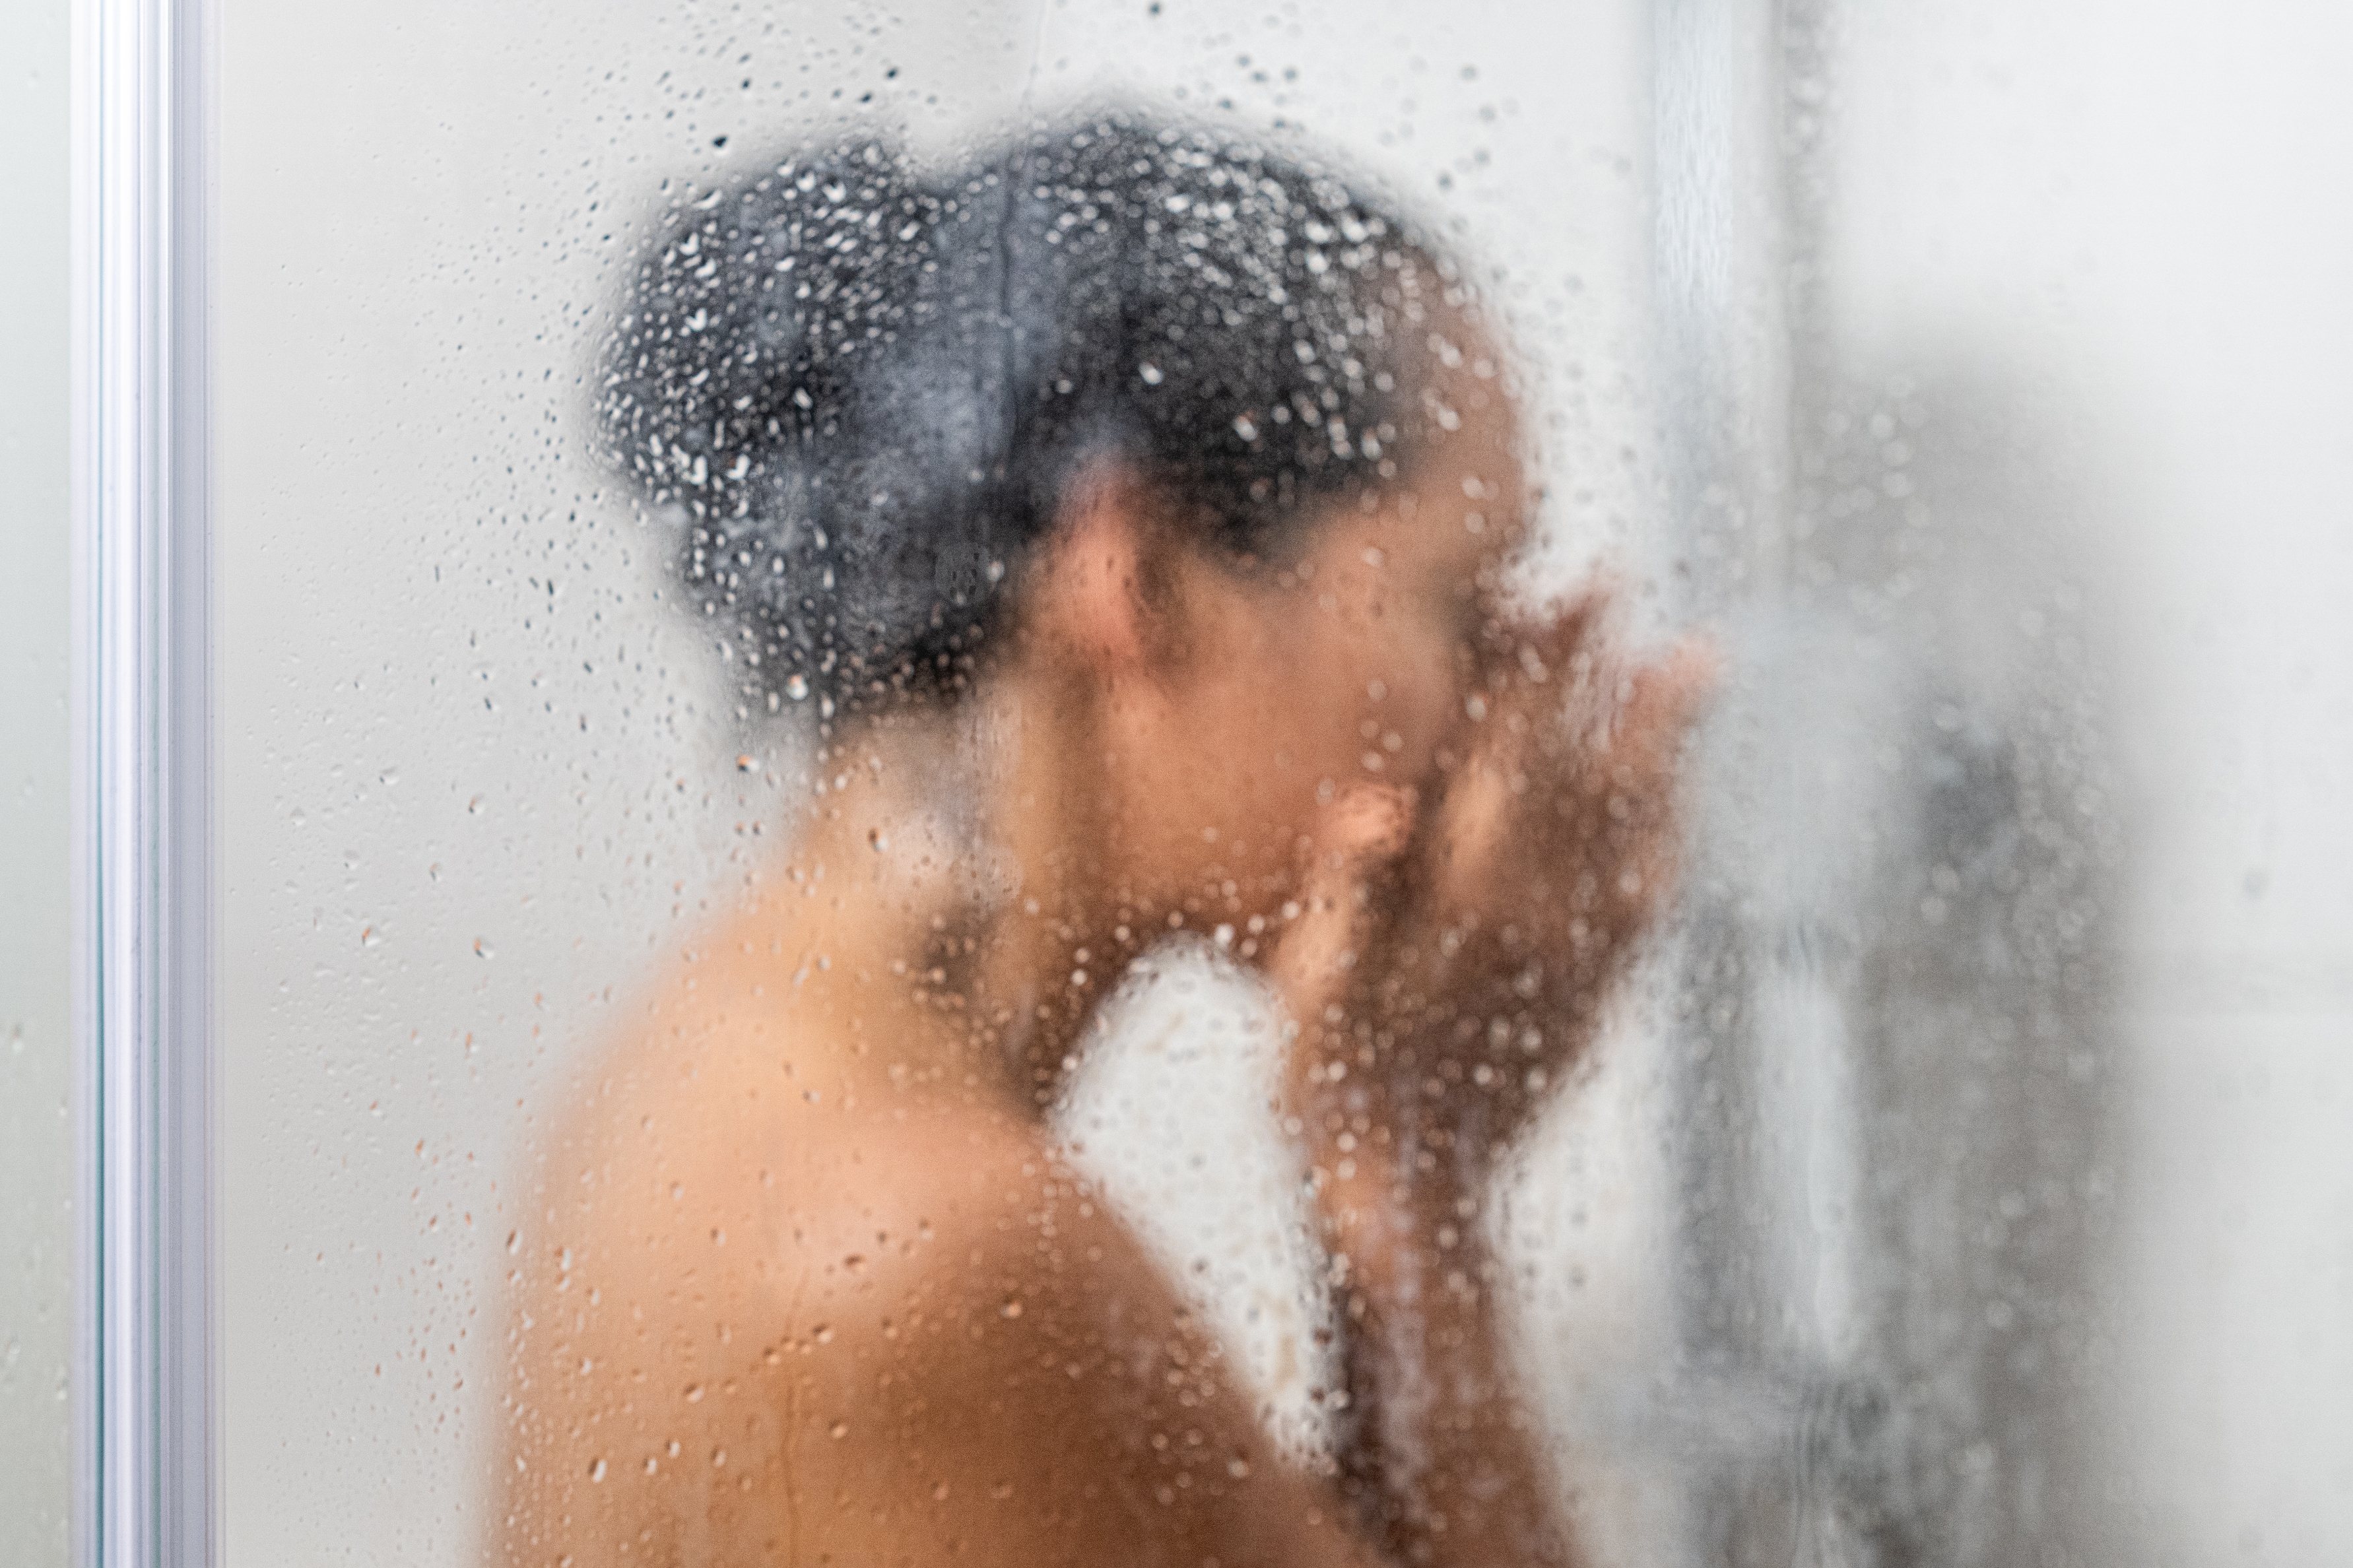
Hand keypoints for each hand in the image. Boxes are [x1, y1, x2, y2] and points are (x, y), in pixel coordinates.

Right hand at [1276, 591, 1711, 1189]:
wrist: (1415, 1207)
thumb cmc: (1335, 1098)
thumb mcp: (1307, 998)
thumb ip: (1345, 897)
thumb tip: (1374, 808)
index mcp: (1461, 899)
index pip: (1503, 751)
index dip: (1530, 665)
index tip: (1553, 589)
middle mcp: (1534, 915)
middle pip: (1574, 760)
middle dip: (1593, 667)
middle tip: (1618, 580)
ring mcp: (1575, 955)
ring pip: (1629, 820)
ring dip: (1657, 735)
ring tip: (1690, 657)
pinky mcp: (1596, 997)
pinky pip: (1649, 900)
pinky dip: (1670, 835)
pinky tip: (1682, 803)